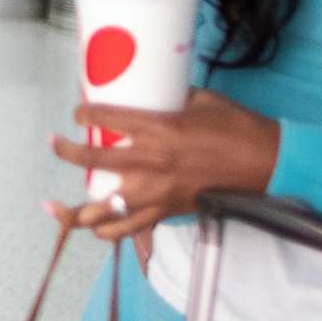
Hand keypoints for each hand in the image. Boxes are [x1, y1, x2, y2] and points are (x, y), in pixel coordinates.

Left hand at [47, 91, 281, 242]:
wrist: (266, 165)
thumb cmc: (238, 129)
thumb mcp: (202, 101)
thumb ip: (171, 99)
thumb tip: (154, 90)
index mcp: (159, 129)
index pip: (107, 119)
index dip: (85, 114)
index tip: (78, 112)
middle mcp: (152, 163)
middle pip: (92, 161)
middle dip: (66, 152)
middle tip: (55, 143)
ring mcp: (157, 193)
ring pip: (102, 212)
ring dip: (74, 212)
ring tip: (55, 208)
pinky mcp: (166, 212)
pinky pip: (128, 229)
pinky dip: (109, 230)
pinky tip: (95, 227)